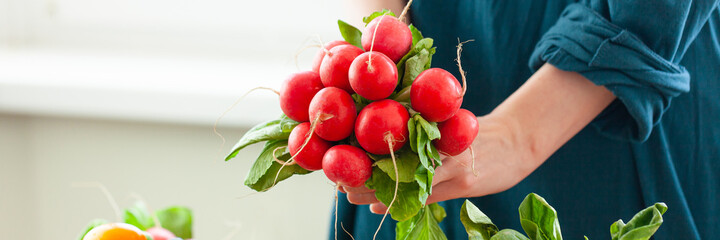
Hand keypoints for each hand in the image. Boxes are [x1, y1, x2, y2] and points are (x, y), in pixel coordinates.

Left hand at [344, 114, 538, 213]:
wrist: (518, 141)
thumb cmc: (480, 131)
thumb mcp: (452, 125)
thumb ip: (425, 131)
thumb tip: (391, 137)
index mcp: (437, 131)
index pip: (396, 144)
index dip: (368, 154)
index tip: (345, 157)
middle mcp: (442, 149)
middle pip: (396, 166)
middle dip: (366, 177)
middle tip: (341, 182)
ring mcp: (453, 169)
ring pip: (407, 184)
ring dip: (377, 192)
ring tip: (352, 195)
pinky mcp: (463, 185)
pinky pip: (426, 197)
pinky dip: (401, 202)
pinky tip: (380, 206)